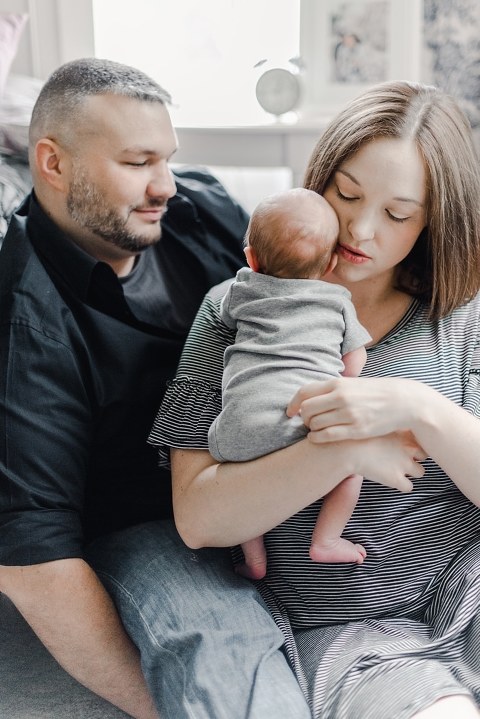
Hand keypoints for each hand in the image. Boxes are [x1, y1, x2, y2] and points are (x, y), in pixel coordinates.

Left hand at [287, 377, 425, 442]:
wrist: (403, 401)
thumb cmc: (375, 393)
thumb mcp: (352, 384)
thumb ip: (333, 388)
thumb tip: (311, 395)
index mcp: (338, 384)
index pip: (304, 392)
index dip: (293, 403)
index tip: (289, 412)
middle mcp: (341, 397)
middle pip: (306, 409)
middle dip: (302, 418)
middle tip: (306, 422)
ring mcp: (349, 414)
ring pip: (315, 424)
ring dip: (310, 429)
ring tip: (315, 430)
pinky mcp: (356, 430)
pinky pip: (327, 436)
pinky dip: (316, 438)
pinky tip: (316, 438)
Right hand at [346, 431, 426, 492]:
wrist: (346, 449)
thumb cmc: (356, 436)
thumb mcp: (375, 424)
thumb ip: (386, 424)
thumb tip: (387, 425)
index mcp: (405, 433)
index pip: (422, 438)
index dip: (413, 442)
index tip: (403, 444)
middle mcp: (409, 448)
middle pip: (424, 454)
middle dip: (414, 457)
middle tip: (399, 457)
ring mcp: (404, 464)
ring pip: (420, 472)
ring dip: (410, 472)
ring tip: (394, 469)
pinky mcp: (396, 479)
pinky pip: (409, 487)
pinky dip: (401, 485)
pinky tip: (389, 479)